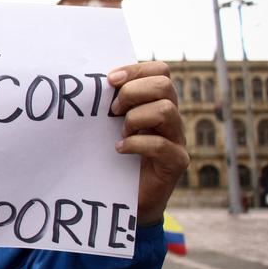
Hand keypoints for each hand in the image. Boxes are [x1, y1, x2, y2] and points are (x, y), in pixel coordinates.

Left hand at [108, 62, 188, 225]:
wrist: (125, 198)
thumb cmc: (113, 157)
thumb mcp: (110, 125)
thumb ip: (110, 104)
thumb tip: (90, 82)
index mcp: (156, 102)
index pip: (160, 70)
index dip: (135, 70)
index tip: (109, 80)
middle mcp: (171, 117)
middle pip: (164, 85)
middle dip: (133, 93)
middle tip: (113, 110)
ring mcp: (177, 139)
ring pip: (166, 110)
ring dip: (135, 118)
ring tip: (120, 132)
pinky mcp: (175, 162)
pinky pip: (161, 145)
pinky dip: (136, 144)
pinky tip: (120, 149)